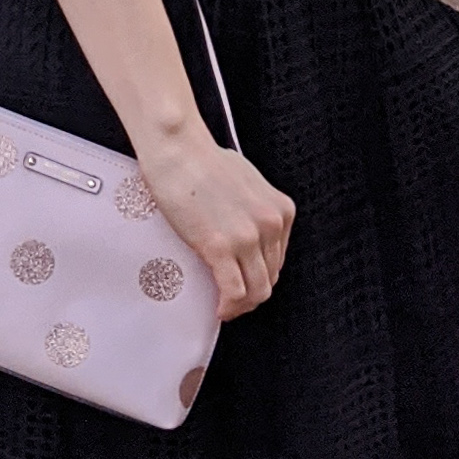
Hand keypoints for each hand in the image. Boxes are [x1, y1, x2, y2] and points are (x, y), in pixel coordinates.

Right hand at [140, 124, 294, 318]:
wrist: (177, 149)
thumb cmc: (201, 159)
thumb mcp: (246, 183)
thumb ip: (253, 210)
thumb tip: (241, 229)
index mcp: (280, 210)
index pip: (278, 259)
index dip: (260, 276)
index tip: (244, 282)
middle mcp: (271, 224)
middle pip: (269, 278)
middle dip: (251, 294)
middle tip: (232, 299)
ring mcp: (248, 237)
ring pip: (256, 291)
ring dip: (241, 305)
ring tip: (225, 307)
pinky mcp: (221, 246)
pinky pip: (234, 292)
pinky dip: (228, 307)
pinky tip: (219, 309)